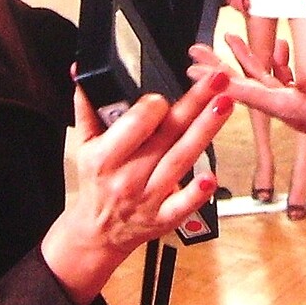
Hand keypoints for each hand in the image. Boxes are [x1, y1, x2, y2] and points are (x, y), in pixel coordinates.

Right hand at [40, 68, 232, 304]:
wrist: (96, 233)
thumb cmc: (96, 183)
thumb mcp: (84, 144)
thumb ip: (86, 106)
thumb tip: (80, 71)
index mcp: (106, 156)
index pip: (136, 122)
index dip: (154, 105)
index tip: (162, 98)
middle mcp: (128, 176)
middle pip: (166, 134)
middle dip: (194, 103)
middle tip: (218, 80)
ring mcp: (148, 198)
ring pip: (180, 159)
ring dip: (205, 130)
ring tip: (225, 104)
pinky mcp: (163, 218)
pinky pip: (182, 205)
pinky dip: (196, 193)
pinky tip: (211, 176)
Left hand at [187, 35, 305, 158]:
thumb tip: (303, 77)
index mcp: (289, 109)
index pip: (246, 91)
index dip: (218, 80)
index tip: (194, 71)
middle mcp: (286, 106)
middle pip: (243, 83)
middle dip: (217, 67)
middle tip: (193, 53)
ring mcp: (296, 101)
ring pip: (260, 77)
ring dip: (241, 58)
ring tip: (224, 39)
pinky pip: (283, 76)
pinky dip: (275, 60)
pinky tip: (275, 46)